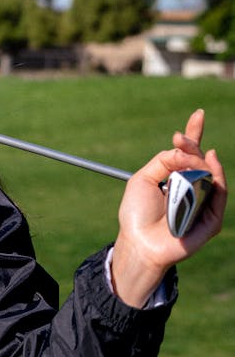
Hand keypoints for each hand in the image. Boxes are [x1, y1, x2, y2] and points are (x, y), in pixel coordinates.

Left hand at [111, 109, 226, 306]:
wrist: (139, 242)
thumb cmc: (137, 214)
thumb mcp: (142, 179)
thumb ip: (163, 160)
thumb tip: (185, 150)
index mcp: (174, 179)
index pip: (189, 154)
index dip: (194, 135)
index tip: (198, 114)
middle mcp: (191, 189)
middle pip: (201, 160)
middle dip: (192, 144)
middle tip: (179, 139)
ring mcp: (203, 203)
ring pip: (211, 174)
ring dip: (200, 160)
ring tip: (186, 155)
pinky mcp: (211, 218)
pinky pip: (220, 194)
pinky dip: (216, 177)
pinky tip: (209, 163)